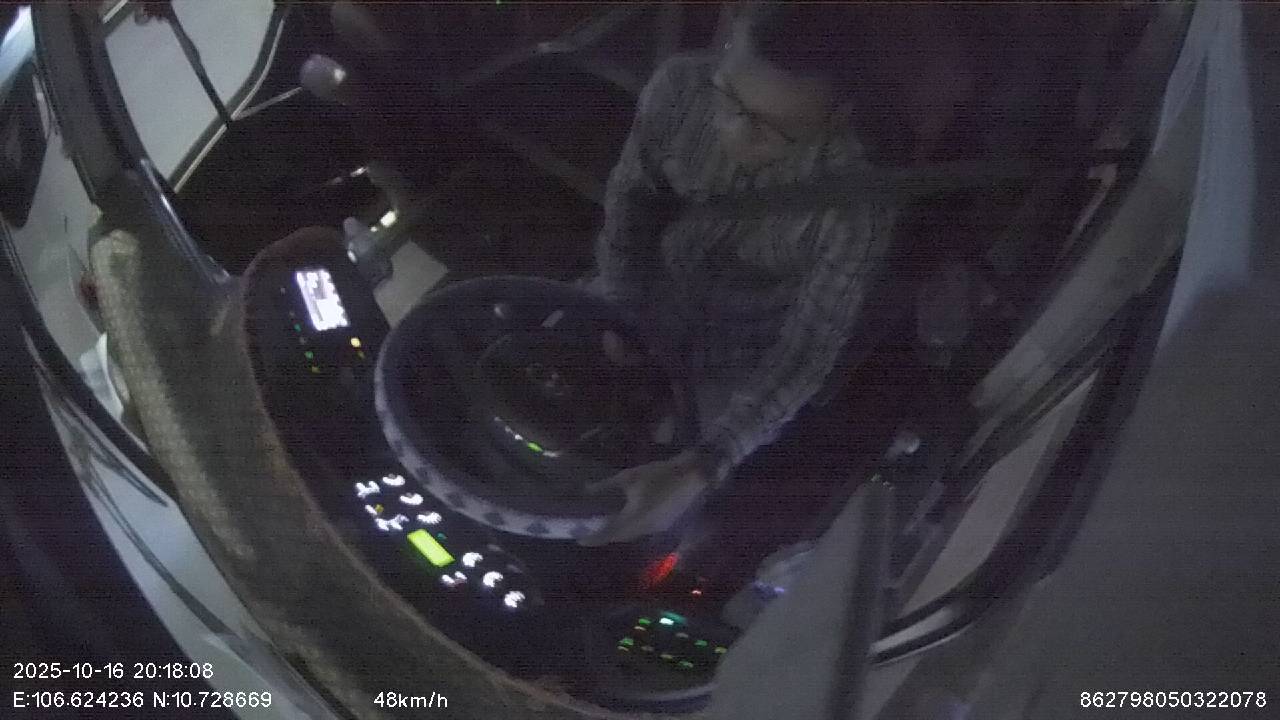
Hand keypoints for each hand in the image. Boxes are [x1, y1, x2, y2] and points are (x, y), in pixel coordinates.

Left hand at [578, 449, 713, 545]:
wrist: (692, 476)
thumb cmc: (659, 475)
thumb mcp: (629, 478)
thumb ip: (606, 486)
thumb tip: (585, 490)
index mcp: (634, 520)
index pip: (609, 534)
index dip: (593, 539)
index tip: (579, 540)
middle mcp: (644, 530)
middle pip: (620, 537)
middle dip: (605, 536)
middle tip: (591, 532)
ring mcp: (656, 529)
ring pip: (633, 535)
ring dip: (619, 532)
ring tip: (606, 526)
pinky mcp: (665, 524)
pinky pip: (643, 530)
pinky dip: (632, 527)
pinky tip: (628, 518)